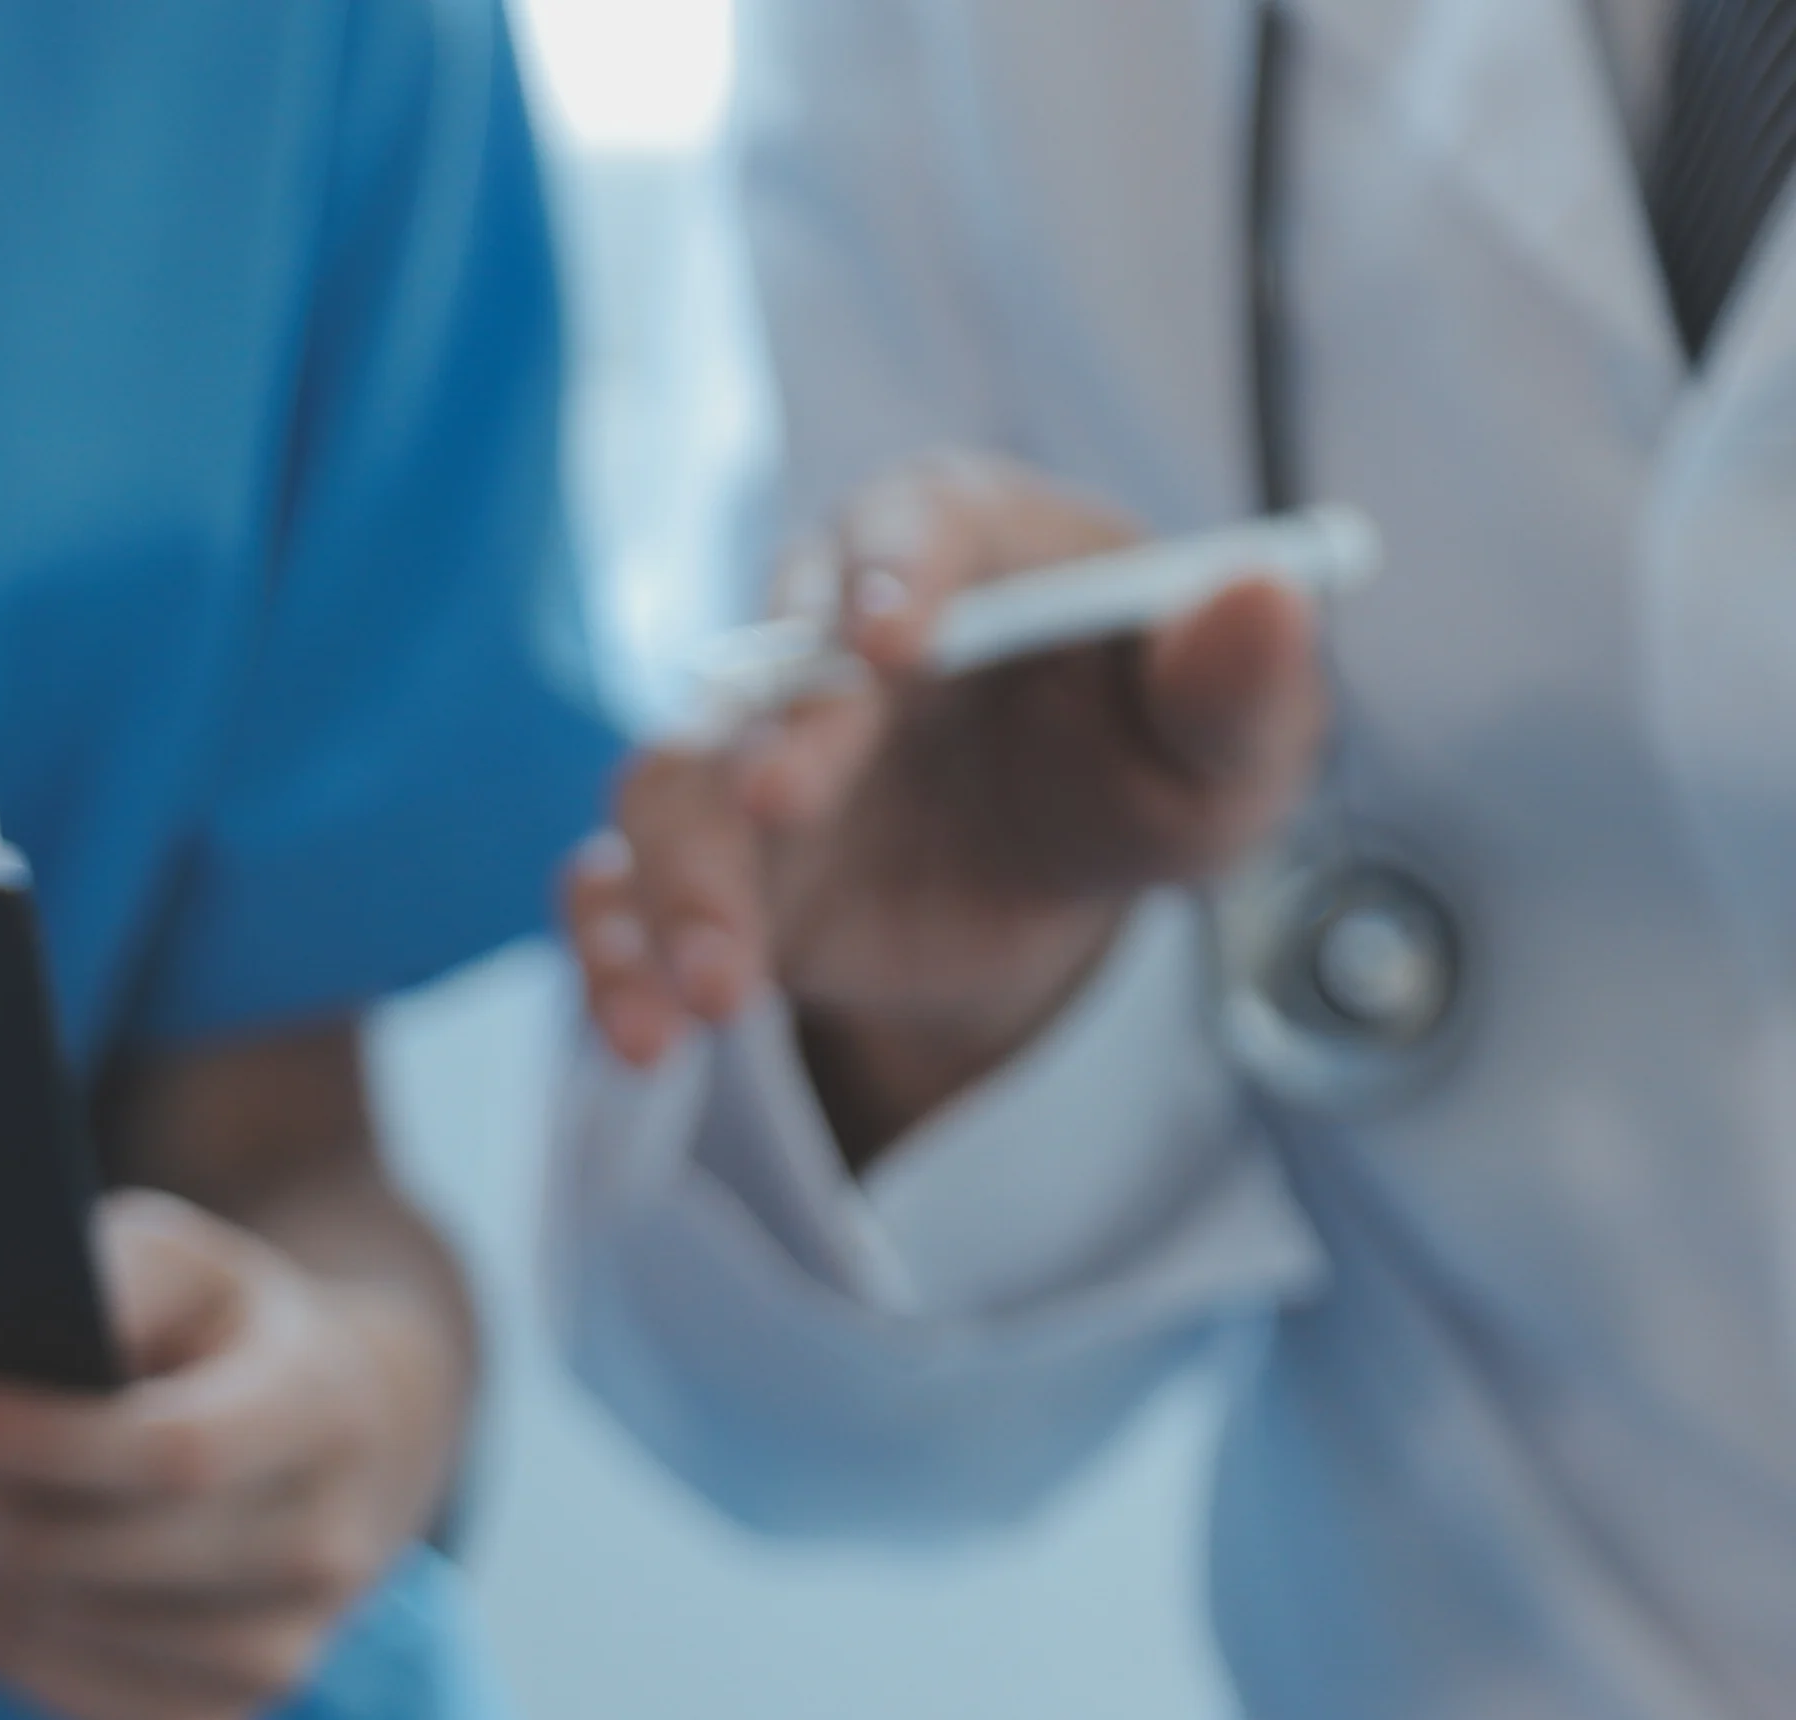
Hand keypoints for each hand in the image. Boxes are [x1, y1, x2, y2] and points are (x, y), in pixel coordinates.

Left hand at [0, 1188, 457, 1719]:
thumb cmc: (213, 1324)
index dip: (30, 1438)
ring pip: (27, 1628)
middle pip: (64, 1555)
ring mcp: (266, 1667)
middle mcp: (317, 1557)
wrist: (331, 1441)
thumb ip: (106, 1271)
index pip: (167, 1452)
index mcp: (323, 1412)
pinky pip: (32, 1685)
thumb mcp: (181, 1253)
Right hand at [563, 451, 1330, 1161]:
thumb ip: (1244, 690)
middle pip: (767, 667)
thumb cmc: (1145, 771)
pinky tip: (637, 1037)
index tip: (895, 644)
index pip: (915, 524)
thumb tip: (1265, 600)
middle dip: (769, 742)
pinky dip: (612, 959)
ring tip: (715, 1000)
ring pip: (669, 790)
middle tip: (789, 815)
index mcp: (961, 545)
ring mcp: (745, 750)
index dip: (896, 571)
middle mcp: (825, 630)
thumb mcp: (1229, 755)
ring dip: (677, 887)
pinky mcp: (702, 860)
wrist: (1047, 879)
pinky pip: (618, 893)